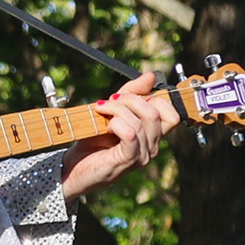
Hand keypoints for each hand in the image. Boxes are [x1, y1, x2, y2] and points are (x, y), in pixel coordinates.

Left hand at [59, 71, 181, 194]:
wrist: (73, 168)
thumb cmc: (92, 141)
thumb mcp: (112, 111)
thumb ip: (130, 93)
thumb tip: (150, 76)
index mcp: (152, 134)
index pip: (171, 112)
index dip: (152, 97)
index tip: (126, 95)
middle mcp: (152, 146)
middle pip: (156, 112)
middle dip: (130, 99)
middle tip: (108, 102)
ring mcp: (143, 155)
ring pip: (142, 121)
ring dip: (118, 109)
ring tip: (101, 111)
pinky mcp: (128, 160)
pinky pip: (131, 133)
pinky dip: (116, 123)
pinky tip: (104, 124)